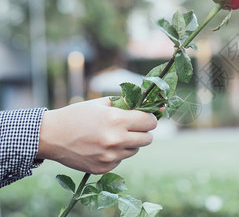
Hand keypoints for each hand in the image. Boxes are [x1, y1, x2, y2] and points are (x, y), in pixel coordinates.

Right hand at [36, 97, 156, 173]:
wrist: (51, 136)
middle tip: (132, 127)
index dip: (149, 118)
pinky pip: (120, 160)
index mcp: (116, 120)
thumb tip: (153, 105)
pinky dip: (116, 153)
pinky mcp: (103, 168)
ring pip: (135, 150)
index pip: (150, 122)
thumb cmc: (78, 115)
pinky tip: (101, 146)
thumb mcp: (102, 103)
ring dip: (130, 142)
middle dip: (143, 131)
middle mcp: (115, 140)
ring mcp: (109, 157)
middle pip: (148, 139)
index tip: (145, 117)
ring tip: (112, 135)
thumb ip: (127, 104)